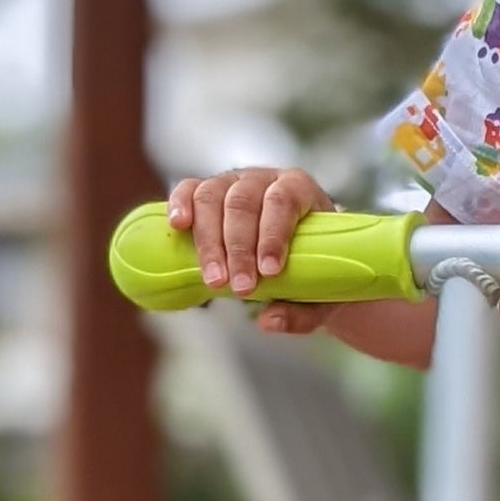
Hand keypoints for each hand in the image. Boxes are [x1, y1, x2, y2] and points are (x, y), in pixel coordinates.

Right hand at [166, 166, 335, 335]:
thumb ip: (304, 311)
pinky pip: (189, 189)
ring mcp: (233, 182)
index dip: (272, 234)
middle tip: (241, 288)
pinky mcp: (208, 192)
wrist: (303, 250)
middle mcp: (264, 180)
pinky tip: (177, 224)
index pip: (283, 201)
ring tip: (214, 280)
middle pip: (244, 203)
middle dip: (239, 249)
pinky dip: (180, 203)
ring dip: (210, 242)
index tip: (270, 271)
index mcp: (299, 188)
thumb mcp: (322, 291)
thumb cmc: (314, 267)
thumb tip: (269, 320)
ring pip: (213, 198)